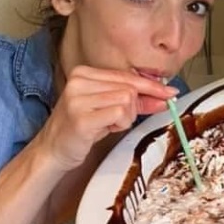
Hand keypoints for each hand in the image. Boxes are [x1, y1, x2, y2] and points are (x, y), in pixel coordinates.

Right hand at [36, 65, 176, 170]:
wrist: (53, 150)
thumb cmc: (82, 128)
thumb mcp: (110, 109)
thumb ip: (136, 100)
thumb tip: (165, 96)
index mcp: (84, 73)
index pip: (127, 76)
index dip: (150, 86)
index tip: (170, 92)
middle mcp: (79, 81)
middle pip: (130, 88)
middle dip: (134, 107)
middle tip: (120, 120)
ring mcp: (78, 99)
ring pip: (127, 101)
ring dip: (126, 118)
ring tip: (107, 124)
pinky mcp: (81, 117)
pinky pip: (120, 114)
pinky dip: (120, 124)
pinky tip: (106, 129)